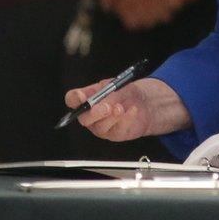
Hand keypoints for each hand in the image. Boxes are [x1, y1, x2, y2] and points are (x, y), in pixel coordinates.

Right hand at [65, 77, 189, 141]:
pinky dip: (126, 119)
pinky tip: (132, 110)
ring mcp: (102, 127)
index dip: (74, 98)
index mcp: (87, 100)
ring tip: (121, 108)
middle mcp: (91, 115)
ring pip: (101, 126)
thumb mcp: (117, 85)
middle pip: (84, 118)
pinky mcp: (115, 134)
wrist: (145, 102)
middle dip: (94, 113)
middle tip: (106, 107)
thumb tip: (100, 99)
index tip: (81, 96)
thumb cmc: (126, 92)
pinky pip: (118, 129)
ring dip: (112, 117)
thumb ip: (108, 91)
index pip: (73, 99)